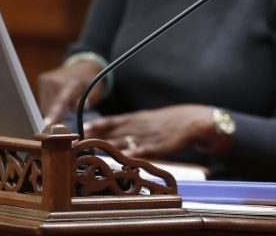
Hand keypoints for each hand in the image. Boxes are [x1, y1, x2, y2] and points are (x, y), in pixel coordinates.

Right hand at [38, 60, 105, 126]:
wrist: (84, 65)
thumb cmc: (91, 81)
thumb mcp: (98, 91)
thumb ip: (90, 100)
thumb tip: (81, 108)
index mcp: (72, 83)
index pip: (61, 101)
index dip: (54, 113)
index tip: (47, 124)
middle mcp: (56, 80)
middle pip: (50, 108)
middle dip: (59, 116)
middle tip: (70, 115)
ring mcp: (47, 79)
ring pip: (45, 106)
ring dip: (54, 110)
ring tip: (67, 104)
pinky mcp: (42, 79)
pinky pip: (43, 100)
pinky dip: (50, 104)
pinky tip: (60, 98)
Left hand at [83, 105, 214, 158]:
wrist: (195, 121)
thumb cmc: (173, 121)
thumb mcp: (152, 118)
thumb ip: (135, 125)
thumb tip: (116, 131)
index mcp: (139, 118)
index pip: (114, 120)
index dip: (98, 125)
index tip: (82, 129)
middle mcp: (141, 126)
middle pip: (115, 131)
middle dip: (97, 137)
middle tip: (80, 142)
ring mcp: (149, 136)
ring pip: (126, 140)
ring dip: (109, 145)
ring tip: (93, 151)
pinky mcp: (160, 146)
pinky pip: (145, 149)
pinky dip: (135, 152)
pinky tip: (125, 156)